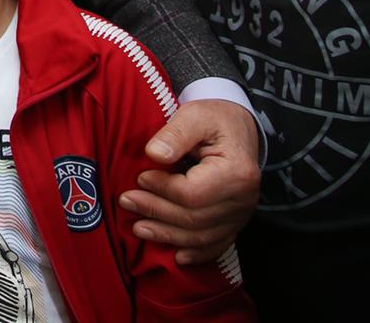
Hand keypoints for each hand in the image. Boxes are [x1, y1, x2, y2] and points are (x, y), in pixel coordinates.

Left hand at [119, 99, 260, 263]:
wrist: (239, 129)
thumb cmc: (215, 120)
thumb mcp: (195, 115)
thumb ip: (174, 134)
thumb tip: (153, 154)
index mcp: (236, 172)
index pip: (192, 193)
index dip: (161, 189)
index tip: (140, 177)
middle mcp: (243, 199)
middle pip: (194, 218)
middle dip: (156, 212)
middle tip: (126, 201)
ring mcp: (241, 214)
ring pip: (202, 236)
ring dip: (167, 235)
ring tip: (138, 227)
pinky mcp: (235, 222)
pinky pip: (216, 244)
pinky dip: (195, 252)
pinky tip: (176, 255)